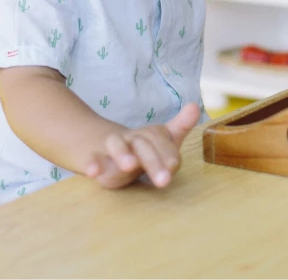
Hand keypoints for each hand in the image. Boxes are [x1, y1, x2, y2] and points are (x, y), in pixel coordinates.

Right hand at [84, 102, 200, 189]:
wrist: (100, 146)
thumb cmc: (139, 148)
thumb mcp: (160, 140)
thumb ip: (179, 127)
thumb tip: (195, 106)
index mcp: (149, 135)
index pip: (161, 140)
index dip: (167, 153)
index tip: (173, 166)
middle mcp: (132, 138)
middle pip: (143, 146)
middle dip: (153, 162)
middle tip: (164, 180)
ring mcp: (112, 147)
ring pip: (117, 146)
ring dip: (123, 155)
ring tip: (130, 166)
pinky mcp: (95, 159)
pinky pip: (93, 159)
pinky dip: (93, 164)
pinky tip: (93, 171)